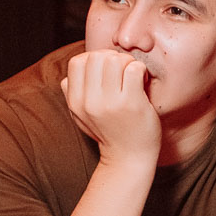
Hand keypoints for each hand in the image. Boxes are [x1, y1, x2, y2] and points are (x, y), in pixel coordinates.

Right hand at [60, 50, 160, 166]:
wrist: (128, 158)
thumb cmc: (109, 132)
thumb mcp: (80, 115)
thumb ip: (73, 92)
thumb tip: (76, 67)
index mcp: (76, 102)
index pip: (77, 61)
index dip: (93, 59)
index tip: (106, 71)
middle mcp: (89, 102)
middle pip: (96, 57)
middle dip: (112, 58)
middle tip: (123, 72)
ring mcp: (111, 103)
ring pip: (115, 60)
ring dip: (127, 62)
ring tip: (132, 76)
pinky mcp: (131, 104)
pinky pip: (134, 69)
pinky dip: (140, 70)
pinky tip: (142, 82)